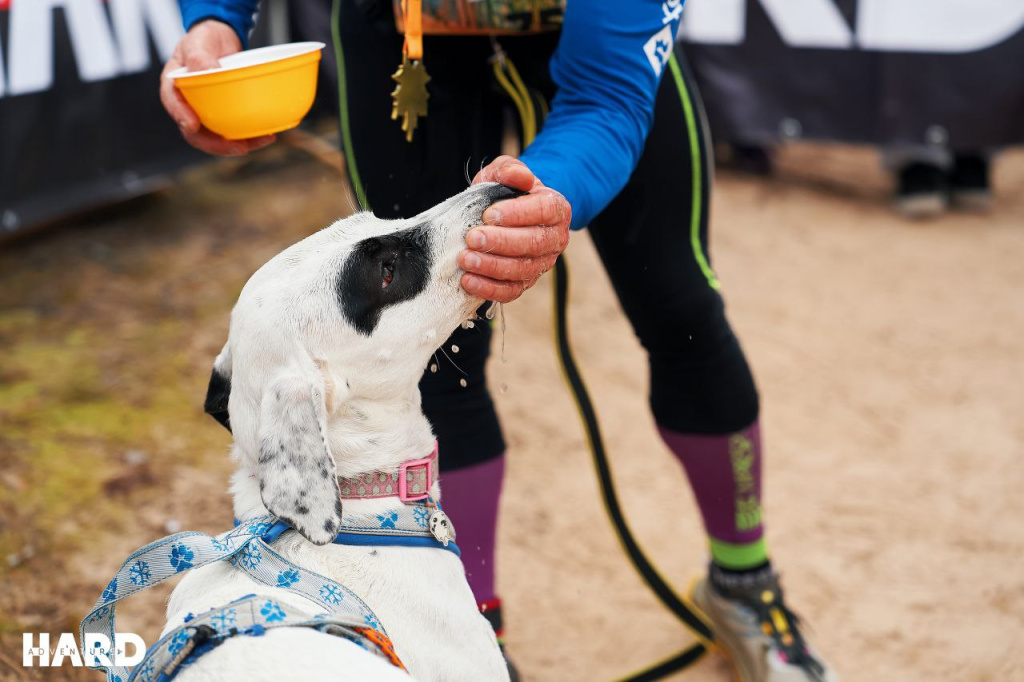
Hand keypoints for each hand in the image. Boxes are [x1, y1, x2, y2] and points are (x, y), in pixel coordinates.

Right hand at [159, 20, 275, 155]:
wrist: (222, 39)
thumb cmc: (204, 39)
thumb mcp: (198, 42)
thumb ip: (199, 57)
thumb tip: (207, 72)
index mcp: (173, 85)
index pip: (173, 104)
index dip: (181, 117)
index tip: (192, 125)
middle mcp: (188, 104)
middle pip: (196, 132)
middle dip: (216, 145)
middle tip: (238, 147)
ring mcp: (206, 111)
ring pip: (216, 137)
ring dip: (237, 145)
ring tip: (261, 141)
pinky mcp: (223, 114)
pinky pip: (232, 130)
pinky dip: (248, 135)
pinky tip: (265, 134)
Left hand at [459, 156, 570, 302]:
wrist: (508, 213)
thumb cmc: (507, 191)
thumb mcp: (506, 172)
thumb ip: (510, 170)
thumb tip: (519, 176)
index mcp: (556, 208)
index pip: (543, 211)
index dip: (517, 214)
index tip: (489, 214)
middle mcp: (555, 238)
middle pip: (533, 244)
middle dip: (501, 242)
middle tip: (473, 238)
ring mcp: (542, 263)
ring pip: (522, 270)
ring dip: (492, 267)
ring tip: (465, 259)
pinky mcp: (526, 282)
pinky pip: (511, 291)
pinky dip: (489, 289)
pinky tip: (468, 281)